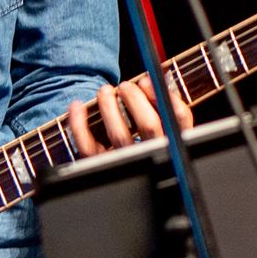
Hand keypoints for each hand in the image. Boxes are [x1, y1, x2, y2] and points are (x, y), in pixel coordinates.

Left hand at [64, 73, 192, 157]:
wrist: (124, 180)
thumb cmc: (141, 143)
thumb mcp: (162, 127)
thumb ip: (161, 106)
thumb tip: (154, 77)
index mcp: (173, 142)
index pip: (179, 118)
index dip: (164, 95)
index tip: (147, 80)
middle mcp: (152, 154)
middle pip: (149, 125)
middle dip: (134, 98)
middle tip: (124, 86)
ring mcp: (127, 163)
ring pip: (120, 135)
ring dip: (109, 106)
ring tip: (104, 91)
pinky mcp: (101, 166)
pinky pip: (88, 146)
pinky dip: (79, 123)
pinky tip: (77, 106)